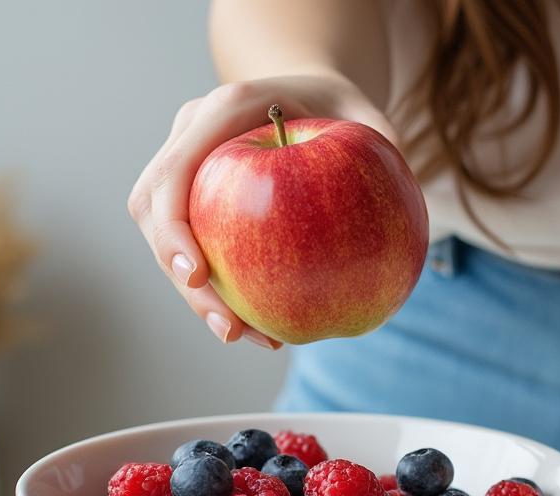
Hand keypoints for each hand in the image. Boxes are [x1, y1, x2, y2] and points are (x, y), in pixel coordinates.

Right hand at [127, 72, 396, 346]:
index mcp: (225, 109)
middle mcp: (194, 135)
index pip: (175, 171)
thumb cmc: (341, 106)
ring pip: (169, 240)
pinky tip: (259, 327)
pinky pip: (198, 249)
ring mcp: (190, 168)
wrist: (308, 94)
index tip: (198, 276)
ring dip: (200, 296)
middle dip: (183, 279)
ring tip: (246, 336)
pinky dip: (222, 291)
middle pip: (155, 213)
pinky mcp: (198, 200)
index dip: (174, 227)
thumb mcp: (366, 114)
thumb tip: (403, 194)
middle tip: (230, 329)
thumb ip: (379, 142)